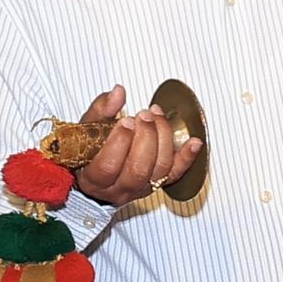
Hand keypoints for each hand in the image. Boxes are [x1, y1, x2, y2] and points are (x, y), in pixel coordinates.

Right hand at [67, 86, 199, 207]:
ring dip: (163, 139)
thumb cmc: (90, 154)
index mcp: (94, 178)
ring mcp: (140, 189)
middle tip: (144, 116)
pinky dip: (187, 158)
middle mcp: (119, 188)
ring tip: (157, 116)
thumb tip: (118, 92)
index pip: (108, 165)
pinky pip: (176, 175)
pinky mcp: (157, 185)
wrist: (99, 178)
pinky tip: (194, 142)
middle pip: (138, 169)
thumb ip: (101, 110)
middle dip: (145, 137)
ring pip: (159, 170)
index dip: (120, 141)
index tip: (125, 121)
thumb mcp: (87, 131)